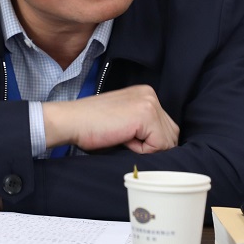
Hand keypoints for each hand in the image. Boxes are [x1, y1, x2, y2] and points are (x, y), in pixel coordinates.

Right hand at [42, 84, 178, 153]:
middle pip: (171, 134)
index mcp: (145, 94)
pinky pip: (158, 145)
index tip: (126, 135)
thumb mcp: (124, 121)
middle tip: (124, 138)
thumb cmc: (91, 125)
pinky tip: (123, 137)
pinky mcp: (146, 115)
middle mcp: (150, 94)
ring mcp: (149, 103)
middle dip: (152, 145)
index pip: (166, 127)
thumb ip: (144, 126)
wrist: (72, 121)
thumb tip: (162, 145)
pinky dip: (141, 150)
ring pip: (167, 141)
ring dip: (146, 148)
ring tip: (123, 137)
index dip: (149, 141)